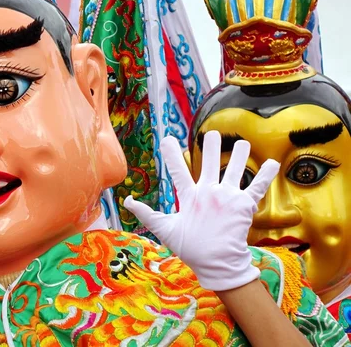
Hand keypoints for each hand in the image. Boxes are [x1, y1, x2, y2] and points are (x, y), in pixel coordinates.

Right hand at [124, 131, 279, 291]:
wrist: (219, 265)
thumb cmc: (191, 247)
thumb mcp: (165, 230)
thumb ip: (146, 213)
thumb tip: (127, 200)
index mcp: (190, 197)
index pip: (177, 170)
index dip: (171, 153)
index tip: (167, 138)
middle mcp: (210, 192)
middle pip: (209, 162)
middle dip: (211, 145)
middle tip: (212, 133)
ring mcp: (229, 197)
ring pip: (235, 169)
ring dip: (239, 154)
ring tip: (242, 143)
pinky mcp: (245, 205)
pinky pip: (258, 186)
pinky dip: (266, 174)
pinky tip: (272, 163)